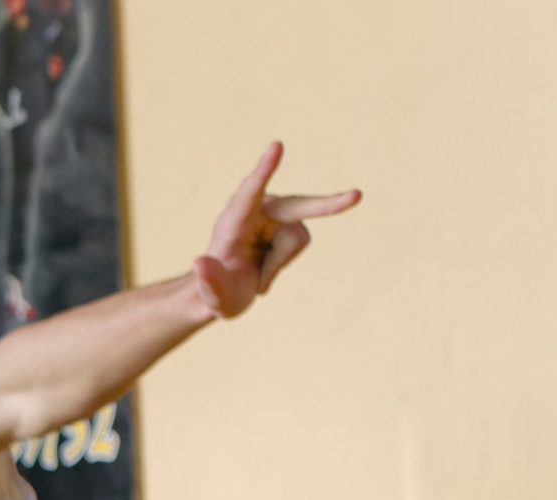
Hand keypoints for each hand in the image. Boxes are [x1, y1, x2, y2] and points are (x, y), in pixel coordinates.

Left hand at [190, 142, 359, 322]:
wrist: (224, 289)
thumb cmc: (216, 292)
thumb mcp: (211, 296)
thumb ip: (208, 281)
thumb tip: (200, 262)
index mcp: (232, 220)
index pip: (249, 193)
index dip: (264, 171)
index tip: (277, 146)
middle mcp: (254, 210)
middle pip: (297, 207)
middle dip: (327, 204)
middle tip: (356, 196)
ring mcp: (272, 214)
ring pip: (297, 239)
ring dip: (278, 264)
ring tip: (256, 275)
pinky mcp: (286, 220)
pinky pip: (299, 242)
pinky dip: (282, 262)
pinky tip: (265, 266)